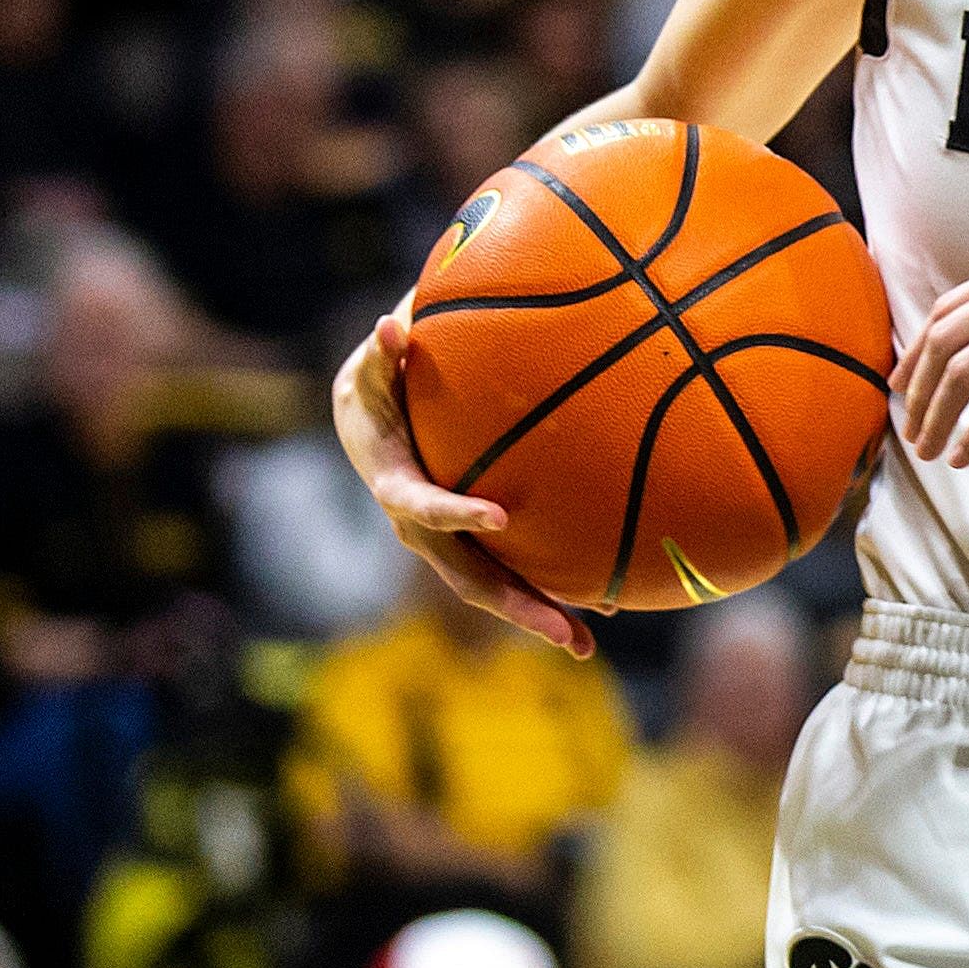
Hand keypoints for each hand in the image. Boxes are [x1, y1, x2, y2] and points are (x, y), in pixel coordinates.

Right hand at [332, 310, 592, 658]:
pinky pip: (510, 571)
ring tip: (586, 642)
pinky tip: (600, 604)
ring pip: (492, 588)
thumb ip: (385, 353)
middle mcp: (422, 531)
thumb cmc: (379, 388)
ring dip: (537, 615)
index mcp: (396, 488)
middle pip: (468, 576)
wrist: (368, 423)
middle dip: (514, 604)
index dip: (456, 515)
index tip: (499, 516)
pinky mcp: (472, 543)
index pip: (423, 507)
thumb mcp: (375, 369)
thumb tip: (390, 326)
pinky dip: (550, 589)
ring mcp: (448, 544)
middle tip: (561, 628)